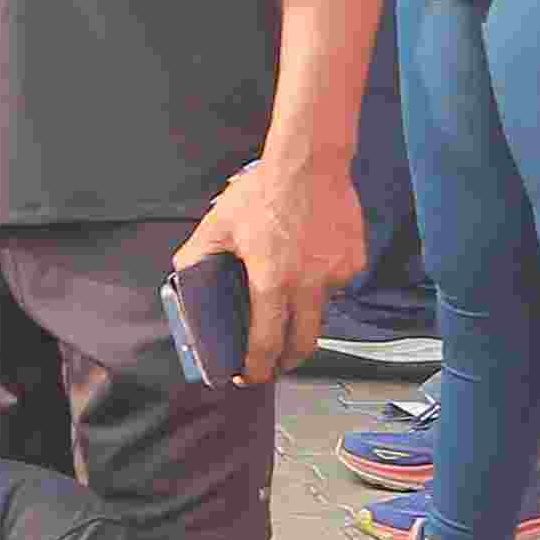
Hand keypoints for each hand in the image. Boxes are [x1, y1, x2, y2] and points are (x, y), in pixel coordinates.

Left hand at [167, 152, 358, 381]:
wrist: (311, 162)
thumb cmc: (263, 192)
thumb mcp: (218, 225)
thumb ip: (197, 257)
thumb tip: (183, 281)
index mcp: (273, 281)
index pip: (266, 342)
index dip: (257, 367)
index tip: (249, 377)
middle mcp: (310, 284)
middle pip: (304, 343)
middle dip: (288, 362)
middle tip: (274, 365)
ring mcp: (338, 275)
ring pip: (321, 311)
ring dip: (302, 313)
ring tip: (286, 291)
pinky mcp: (355, 262)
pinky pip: (336, 285)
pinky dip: (320, 283)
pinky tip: (306, 260)